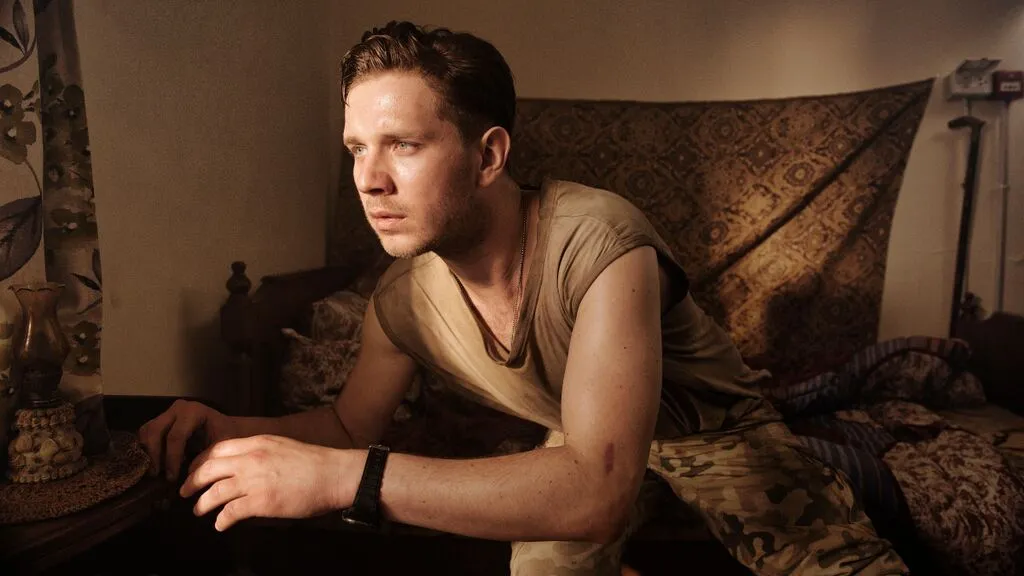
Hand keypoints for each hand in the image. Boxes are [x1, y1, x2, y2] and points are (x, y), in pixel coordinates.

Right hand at [138, 399, 237, 480]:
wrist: (226, 427)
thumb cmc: (226, 436)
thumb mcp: (223, 445)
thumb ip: (207, 457)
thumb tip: (189, 474)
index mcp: (194, 411)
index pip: (176, 436)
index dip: (171, 459)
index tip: (172, 478)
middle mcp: (179, 408)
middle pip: (155, 431)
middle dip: (155, 455)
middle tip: (157, 475)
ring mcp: (168, 412)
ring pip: (147, 431)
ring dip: (148, 452)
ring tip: (156, 471)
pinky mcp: (161, 419)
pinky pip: (146, 433)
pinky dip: (147, 448)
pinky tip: (155, 462)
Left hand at [179, 434, 357, 530]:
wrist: (333, 474)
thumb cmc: (314, 462)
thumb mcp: (281, 446)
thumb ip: (260, 452)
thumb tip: (243, 465)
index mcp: (256, 442)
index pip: (217, 449)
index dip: (200, 461)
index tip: (195, 470)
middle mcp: (251, 459)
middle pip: (208, 469)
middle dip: (192, 481)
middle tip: (184, 491)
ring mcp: (254, 480)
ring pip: (214, 492)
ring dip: (202, 503)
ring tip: (198, 510)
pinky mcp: (260, 502)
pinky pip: (230, 512)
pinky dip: (221, 520)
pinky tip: (220, 524)